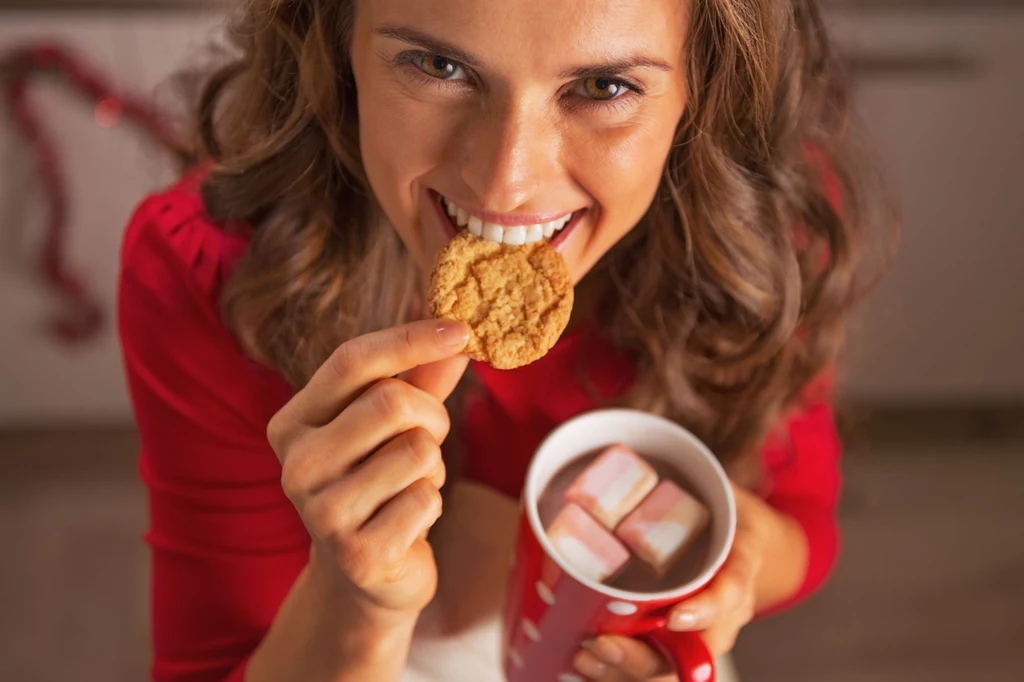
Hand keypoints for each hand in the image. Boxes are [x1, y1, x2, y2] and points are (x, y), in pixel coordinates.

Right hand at [266, 319, 470, 621]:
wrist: (361, 576)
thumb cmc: (376, 482)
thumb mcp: (390, 426)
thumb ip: (419, 380)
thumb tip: (459, 339)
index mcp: (293, 423)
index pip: (352, 361)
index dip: (410, 339)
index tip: (461, 330)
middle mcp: (297, 465)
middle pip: (392, 402)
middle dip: (431, 416)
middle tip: (428, 440)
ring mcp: (322, 514)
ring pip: (417, 450)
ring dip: (433, 467)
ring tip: (409, 486)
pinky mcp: (358, 554)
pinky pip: (427, 499)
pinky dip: (432, 505)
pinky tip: (408, 522)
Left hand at [572, 483, 768, 680]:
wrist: (745, 542)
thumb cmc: (727, 514)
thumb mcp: (724, 491)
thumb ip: (695, 478)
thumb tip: (640, 448)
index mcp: (739, 570)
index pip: (731, 594)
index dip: (706, 611)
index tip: (674, 617)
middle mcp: (723, 613)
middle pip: (692, 651)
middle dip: (644, 657)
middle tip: (602, 643)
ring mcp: (699, 633)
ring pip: (668, 668)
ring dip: (624, 669)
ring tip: (584, 656)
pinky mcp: (673, 641)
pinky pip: (651, 667)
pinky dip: (616, 672)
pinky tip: (585, 664)